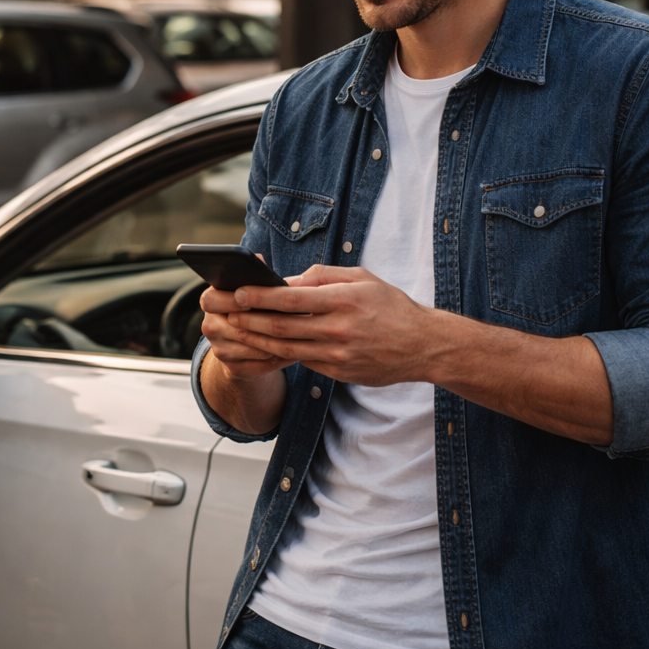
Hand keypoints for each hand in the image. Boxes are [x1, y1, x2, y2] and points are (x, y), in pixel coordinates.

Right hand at [200, 284, 295, 379]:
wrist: (243, 343)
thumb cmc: (253, 307)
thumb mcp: (250, 291)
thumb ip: (257, 280)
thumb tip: (271, 272)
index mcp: (211, 302)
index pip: (211, 301)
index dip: (230, 301)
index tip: (250, 302)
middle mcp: (211, 327)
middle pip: (238, 330)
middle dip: (268, 326)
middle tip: (293, 320)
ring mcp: (220, 351)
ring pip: (255, 349)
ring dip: (280, 343)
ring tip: (301, 336)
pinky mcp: (234, 369)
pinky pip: (263, 365)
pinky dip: (282, 358)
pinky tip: (296, 350)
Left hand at [221, 264, 445, 386]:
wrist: (422, 345)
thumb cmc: (390, 306)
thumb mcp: (361, 278)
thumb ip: (323, 276)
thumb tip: (287, 280)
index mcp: (343, 300)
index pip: (291, 298)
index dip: (260, 296)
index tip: (238, 292)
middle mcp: (338, 329)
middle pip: (282, 327)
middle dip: (249, 320)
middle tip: (226, 314)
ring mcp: (338, 354)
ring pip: (287, 349)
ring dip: (257, 341)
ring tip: (236, 332)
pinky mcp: (339, 372)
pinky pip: (303, 362)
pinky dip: (281, 354)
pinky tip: (264, 347)